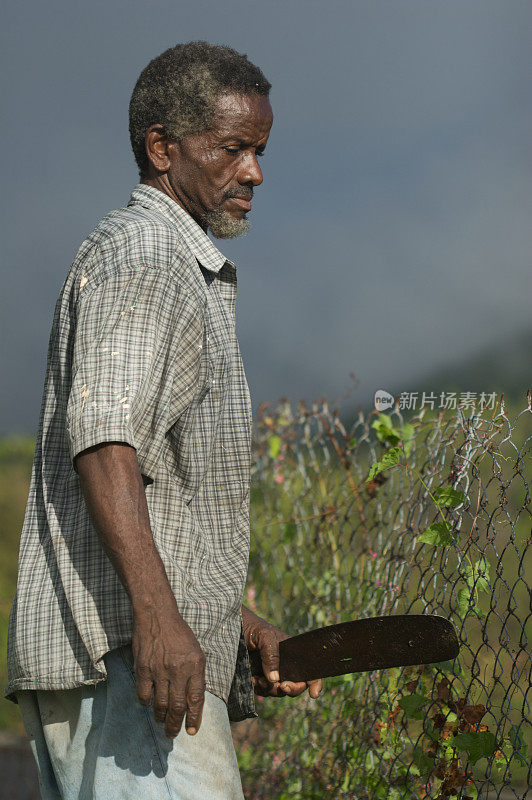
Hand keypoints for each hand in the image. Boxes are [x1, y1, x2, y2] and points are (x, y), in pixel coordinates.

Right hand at [132, 600, 205, 738]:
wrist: (157, 615)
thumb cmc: (179, 634)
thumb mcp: (196, 651)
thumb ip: (196, 676)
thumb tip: (193, 702)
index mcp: (195, 664)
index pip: (196, 699)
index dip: (194, 718)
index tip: (192, 731)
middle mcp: (178, 669)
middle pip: (178, 706)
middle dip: (176, 725)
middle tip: (173, 734)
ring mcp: (160, 669)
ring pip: (161, 704)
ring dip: (161, 717)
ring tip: (162, 722)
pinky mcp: (143, 669)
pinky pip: (144, 695)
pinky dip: (146, 704)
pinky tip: (149, 704)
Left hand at [242, 606, 321, 698]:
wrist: (230, 629)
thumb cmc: (251, 627)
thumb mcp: (264, 635)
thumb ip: (272, 654)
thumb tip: (275, 680)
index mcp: (291, 653)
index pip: (308, 670)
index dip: (315, 683)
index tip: (313, 694)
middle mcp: (283, 665)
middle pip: (296, 685)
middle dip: (293, 689)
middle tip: (283, 686)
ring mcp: (270, 673)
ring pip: (279, 691)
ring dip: (272, 690)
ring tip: (260, 680)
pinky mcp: (258, 679)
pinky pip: (264, 691)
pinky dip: (260, 689)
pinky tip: (253, 679)